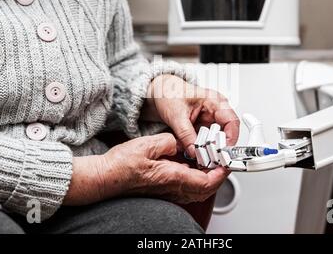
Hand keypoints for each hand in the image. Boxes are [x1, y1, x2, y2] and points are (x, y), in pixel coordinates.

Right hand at [64, 134, 229, 204]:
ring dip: (208, 178)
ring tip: (210, 161)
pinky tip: (192, 166)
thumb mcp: (149, 144)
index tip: (226, 163)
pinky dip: (196, 178)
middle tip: (221, 161)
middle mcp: (173, 188)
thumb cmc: (122, 165)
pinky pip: (187, 188)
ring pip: (198, 190)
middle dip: (218, 176)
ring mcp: (169, 191)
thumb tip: (180, 143)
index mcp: (173, 177)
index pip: (207, 182)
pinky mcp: (164, 190)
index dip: (221, 173)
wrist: (106, 177)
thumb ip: (171, 141)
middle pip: (206, 189)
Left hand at [144, 75, 239, 157]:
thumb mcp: (176, 115)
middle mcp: (216, 111)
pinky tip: (198, 155)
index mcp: (215, 102)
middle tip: (210, 159)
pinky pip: (208, 141)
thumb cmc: (170, 94)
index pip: (232, 122)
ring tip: (202, 158)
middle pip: (226, 133)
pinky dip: (204, 149)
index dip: (230, 139)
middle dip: (219, 148)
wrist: (160, 92)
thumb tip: (194, 152)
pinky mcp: (202, 128)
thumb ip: (186, 135)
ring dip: (211, 150)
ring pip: (217, 139)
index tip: (222, 152)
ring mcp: (209, 120)